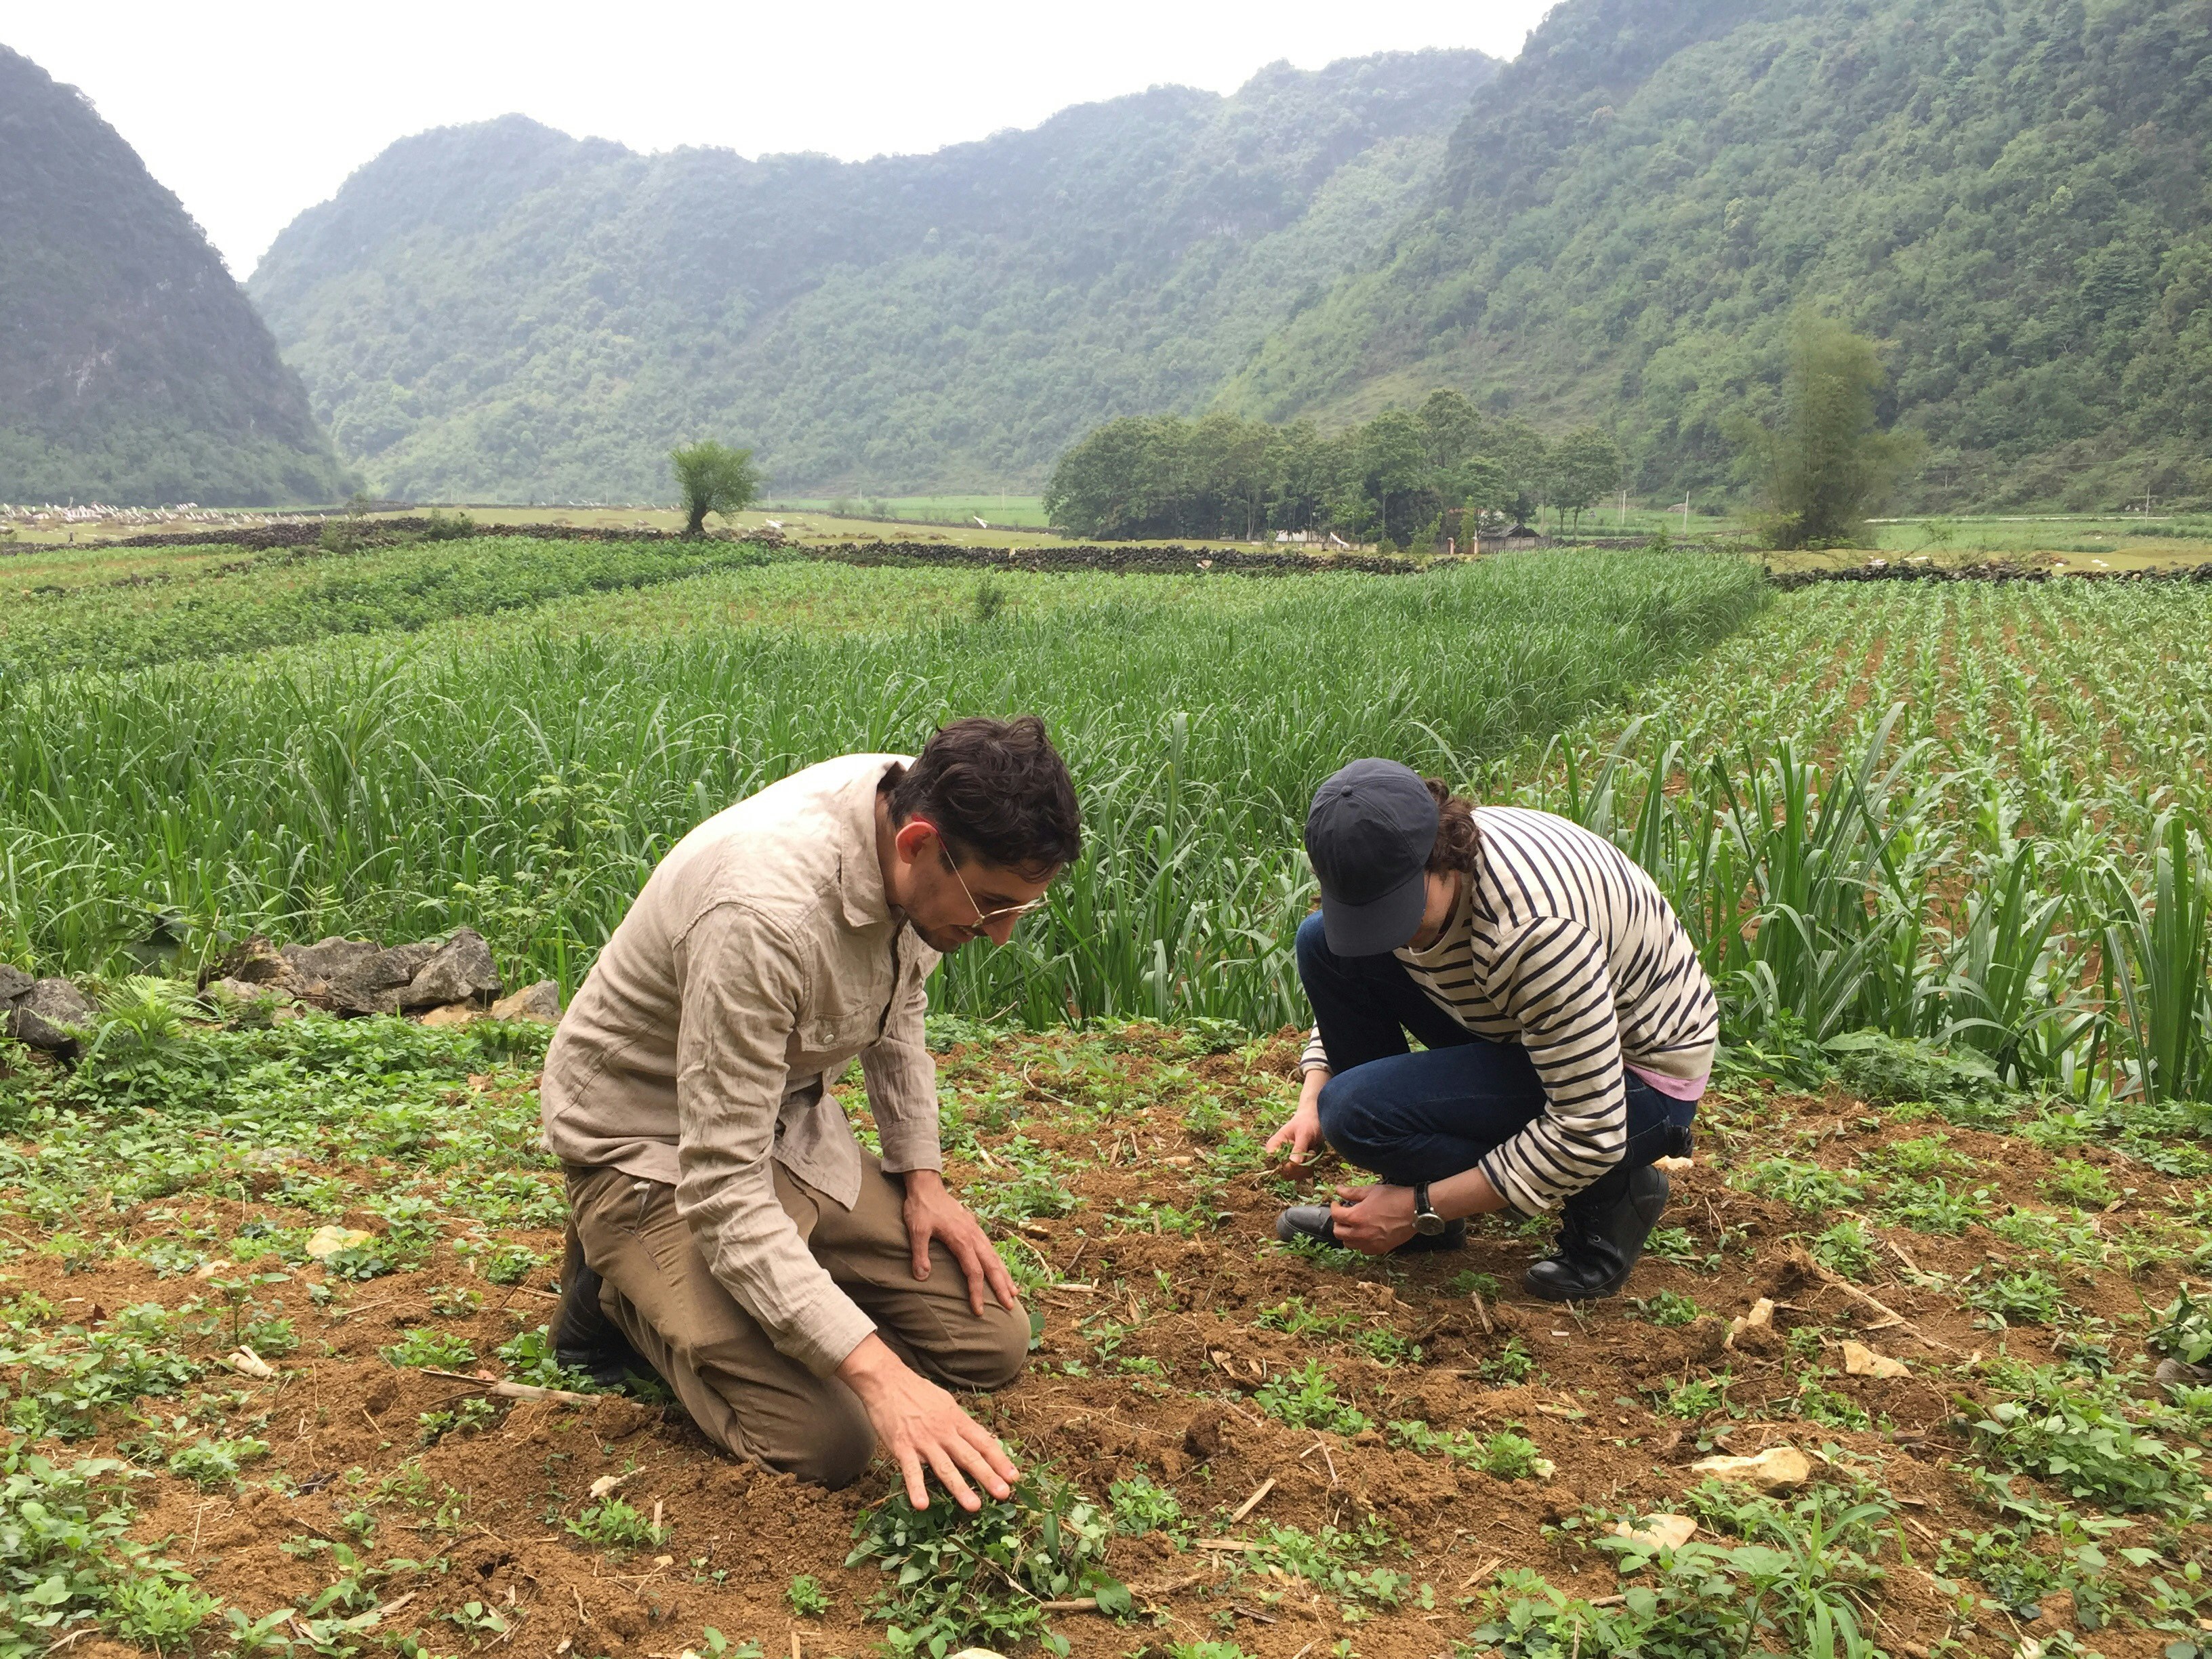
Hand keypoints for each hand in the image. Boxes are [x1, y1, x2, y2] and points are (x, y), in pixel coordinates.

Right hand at [838, 1333, 1017, 1510]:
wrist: (886, 1381)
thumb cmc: (917, 1392)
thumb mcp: (946, 1403)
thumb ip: (961, 1423)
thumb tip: (981, 1440)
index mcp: (956, 1419)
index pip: (983, 1442)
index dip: (1000, 1460)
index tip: (1014, 1476)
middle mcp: (944, 1431)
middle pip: (970, 1456)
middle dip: (989, 1476)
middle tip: (1004, 1493)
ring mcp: (923, 1440)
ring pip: (945, 1467)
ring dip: (960, 1487)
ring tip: (974, 1506)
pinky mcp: (902, 1447)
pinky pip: (910, 1471)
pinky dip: (916, 1488)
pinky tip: (922, 1505)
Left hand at [900, 1169, 1018, 1316]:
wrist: (927, 1185)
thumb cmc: (921, 1208)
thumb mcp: (917, 1230)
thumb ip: (920, 1254)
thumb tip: (922, 1277)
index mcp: (962, 1239)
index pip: (974, 1272)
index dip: (977, 1292)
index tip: (979, 1310)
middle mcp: (973, 1236)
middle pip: (992, 1266)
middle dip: (1001, 1286)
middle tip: (1010, 1305)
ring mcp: (975, 1231)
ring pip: (994, 1256)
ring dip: (1004, 1275)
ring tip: (1014, 1291)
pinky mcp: (973, 1228)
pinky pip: (990, 1248)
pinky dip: (998, 1262)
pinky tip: (1000, 1269)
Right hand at [1264, 1068, 1329, 1175]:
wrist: (1317, 1119)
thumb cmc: (1307, 1122)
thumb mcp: (1304, 1133)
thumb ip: (1299, 1147)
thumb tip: (1294, 1163)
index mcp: (1274, 1145)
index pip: (1272, 1163)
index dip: (1284, 1165)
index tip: (1296, 1160)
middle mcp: (1279, 1156)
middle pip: (1284, 1172)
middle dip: (1298, 1167)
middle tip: (1309, 1152)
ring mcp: (1288, 1161)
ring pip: (1294, 1175)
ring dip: (1306, 1166)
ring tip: (1311, 1150)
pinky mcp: (1297, 1165)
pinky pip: (1302, 1175)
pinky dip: (1310, 1168)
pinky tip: (1312, 1155)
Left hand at [1328, 1182, 1415, 1254]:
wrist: (1415, 1211)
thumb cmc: (1394, 1198)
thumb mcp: (1371, 1191)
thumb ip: (1352, 1192)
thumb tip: (1338, 1190)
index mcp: (1356, 1217)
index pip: (1335, 1215)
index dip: (1334, 1207)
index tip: (1337, 1203)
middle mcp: (1360, 1233)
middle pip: (1338, 1232)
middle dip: (1338, 1222)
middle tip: (1344, 1215)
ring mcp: (1370, 1243)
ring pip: (1349, 1244)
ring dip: (1347, 1234)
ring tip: (1353, 1226)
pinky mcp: (1380, 1249)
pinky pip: (1363, 1250)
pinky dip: (1360, 1244)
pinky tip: (1365, 1235)